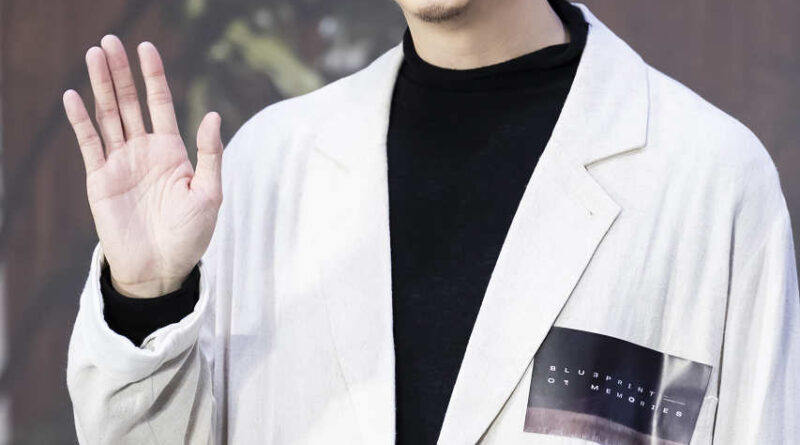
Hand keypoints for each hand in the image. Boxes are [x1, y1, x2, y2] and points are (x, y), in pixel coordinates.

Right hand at [63, 35, 222, 297]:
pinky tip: (73, 96)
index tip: (147, 48)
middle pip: (131, 102)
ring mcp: (121, 163)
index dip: (154, 76)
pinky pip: (89, 144)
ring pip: (109, 116)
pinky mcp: (101, 179)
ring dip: (101, 86)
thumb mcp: (209, 193)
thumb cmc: (191, 235)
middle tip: (111, 41)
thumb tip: (212, 114)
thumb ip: (210, 154)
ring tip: (94, 55)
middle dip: (122, 72)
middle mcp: (144, 151)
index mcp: (172, 151)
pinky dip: (81, 121)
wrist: (162, 269)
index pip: (161, 104)